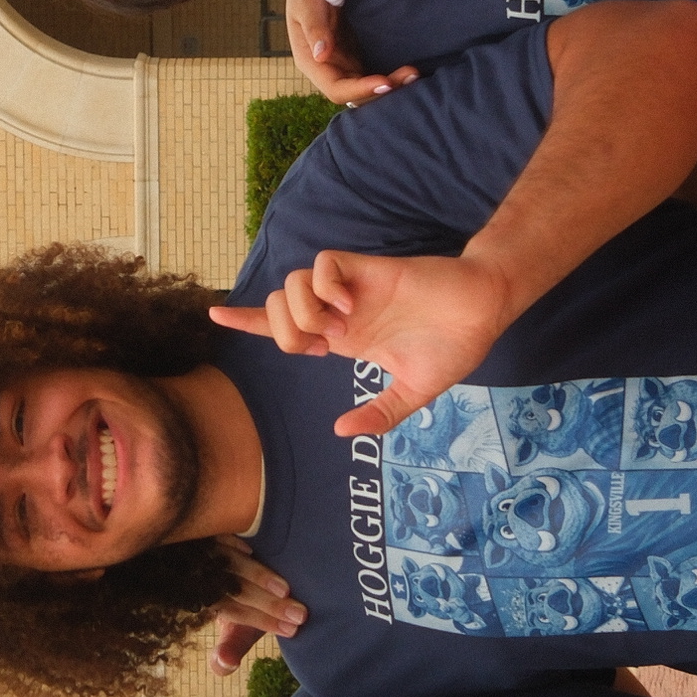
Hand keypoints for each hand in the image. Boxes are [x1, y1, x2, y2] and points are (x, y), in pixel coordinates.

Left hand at [206, 248, 516, 434]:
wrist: (483, 312)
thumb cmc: (451, 347)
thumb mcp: (412, 394)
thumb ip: (379, 414)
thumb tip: (340, 432)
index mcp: (342, 338)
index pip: (282, 326)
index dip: (246, 321)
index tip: (213, 316)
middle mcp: (339, 311)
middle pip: (277, 306)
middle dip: (280, 330)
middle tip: (317, 346)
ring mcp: (351, 290)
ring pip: (292, 284)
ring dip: (302, 310)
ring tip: (339, 325)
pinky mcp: (368, 269)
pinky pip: (324, 265)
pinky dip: (324, 285)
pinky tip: (347, 302)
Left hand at [207, 542, 310, 670]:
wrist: (228, 565)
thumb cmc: (238, 601)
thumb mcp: (236, 626)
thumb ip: (233, 647)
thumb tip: (222, 666)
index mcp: (203, 598)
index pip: (233, 612)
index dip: (261, 622)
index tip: (293, 630)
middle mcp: (199, 574)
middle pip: (232, 590)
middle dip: (267, 605)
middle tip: (300, 616)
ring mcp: (203, 548)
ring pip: (228, 562)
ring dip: (257, 576)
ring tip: (284, 589)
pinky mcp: (209, 527)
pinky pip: (219, 532)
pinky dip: (236, 542)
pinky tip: (254, 549)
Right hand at [286, 0, 416, 107]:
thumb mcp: (307, 2)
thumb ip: (314, 27)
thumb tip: (321, 55)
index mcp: (312, 62)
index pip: (336, 89)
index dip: (360, 90)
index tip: (386, 82)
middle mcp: (330, 68)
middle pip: (356, 94)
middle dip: (382, 90)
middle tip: (411, 75)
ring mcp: (346, 62)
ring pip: (368, 86)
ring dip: (391, 85)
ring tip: (415, 74)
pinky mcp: (360, 53)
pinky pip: (376, 72)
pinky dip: (392, 74)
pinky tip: (410, 69)